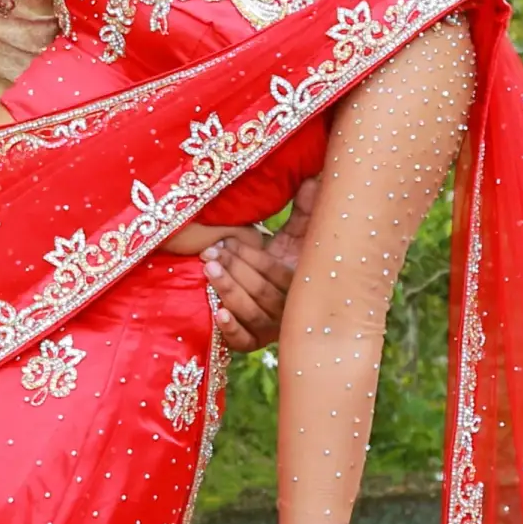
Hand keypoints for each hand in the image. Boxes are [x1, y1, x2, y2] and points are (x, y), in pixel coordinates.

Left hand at [204, 178, 317, 353]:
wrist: (276, 291)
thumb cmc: (286, 258)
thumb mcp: (298, 236)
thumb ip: (306, 211)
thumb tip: (313, 180)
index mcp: (303, 284)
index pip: (279, 274)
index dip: (253, 258)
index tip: (227, 241)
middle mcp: (290, 310)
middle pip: (263, 294)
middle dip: (236, 271)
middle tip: (211, 253)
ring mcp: (272, 329)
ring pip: (252, 314)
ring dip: (229, 291)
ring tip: (208, 270)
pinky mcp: (252, 343)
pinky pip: (244, 342)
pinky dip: (232, 330)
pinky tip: (217, 314)